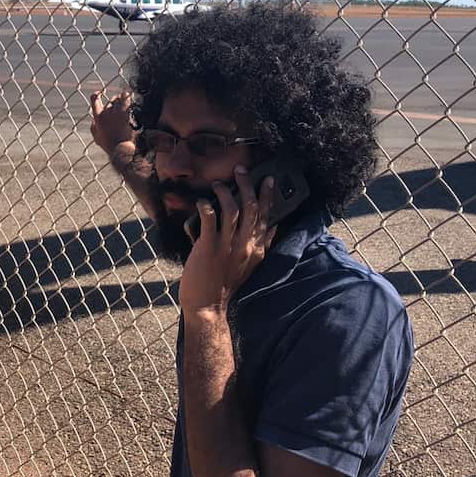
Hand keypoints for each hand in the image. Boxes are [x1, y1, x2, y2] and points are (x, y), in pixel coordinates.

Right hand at [89, 90, 135, 155]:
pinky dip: (127, 96)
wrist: (120, 148)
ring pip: (118, 99)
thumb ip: (93, 127)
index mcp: (98, 118)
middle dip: (115, 102)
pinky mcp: (125, 113)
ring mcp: (115, 112)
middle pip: (111, 100)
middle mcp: (105, 113)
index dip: (96, 95)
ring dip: (122, 100)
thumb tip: (93, 121)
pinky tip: (130, 96)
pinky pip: (126, 98)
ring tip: (126, 103)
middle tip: (119, 106)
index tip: (99, 93)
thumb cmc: (109, 145)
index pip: (94, 101)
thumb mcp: (96, 137)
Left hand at [178, 166, 276, 315]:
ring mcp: (227, 246)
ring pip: (232, 209)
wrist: (208, 306)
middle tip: (240, 170)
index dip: (268, 195)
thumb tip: (273, 227)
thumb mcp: (252, 264)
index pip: (266, 216)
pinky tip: (202, 201)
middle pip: (251, 207)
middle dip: (247, 184)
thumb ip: (263, 245)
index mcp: (256, 247)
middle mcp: (245, 244)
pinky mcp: (208, 248)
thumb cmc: (226, 284)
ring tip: (218, 184)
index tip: (268, 178)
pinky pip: (209, 219)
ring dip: (225, 192)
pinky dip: (206, 206)